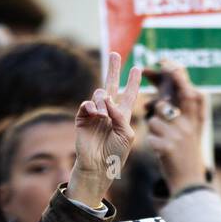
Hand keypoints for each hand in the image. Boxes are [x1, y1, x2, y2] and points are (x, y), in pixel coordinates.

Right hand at [69, 52, 141, 208]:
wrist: (98, 167)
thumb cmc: (116, 154)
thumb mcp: (127, 135)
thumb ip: (121, 115)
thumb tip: (107, 99)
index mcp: (122, 116)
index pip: (129, 95)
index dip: (133, 82)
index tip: (137, 68)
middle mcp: (109, 112)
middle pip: (111, 85)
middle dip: (113, 70)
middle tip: (115, 54)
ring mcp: (95, 114)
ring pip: (99, 95)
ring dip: (103, 101)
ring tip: (104, 115)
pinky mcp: (83, 119)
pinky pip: (86, 105)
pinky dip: (91, 107)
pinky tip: (96, 113)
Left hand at [145, 61, 208, 194]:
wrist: (190, 182)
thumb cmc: (188, 154)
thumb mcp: (194, 130)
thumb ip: (188, 111)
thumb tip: (182, 89)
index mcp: (195, 119)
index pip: (189, 91)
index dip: (177, 75)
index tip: (166, 62)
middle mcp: (188, 125)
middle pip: (167, 102)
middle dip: (156, 105)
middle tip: (153, 94)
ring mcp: (178, 136)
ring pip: (154, 120)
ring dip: (154, 129)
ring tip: (165, 141)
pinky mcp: (167, 148)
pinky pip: (150, 136)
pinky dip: (153, 144)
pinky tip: (162, 153)